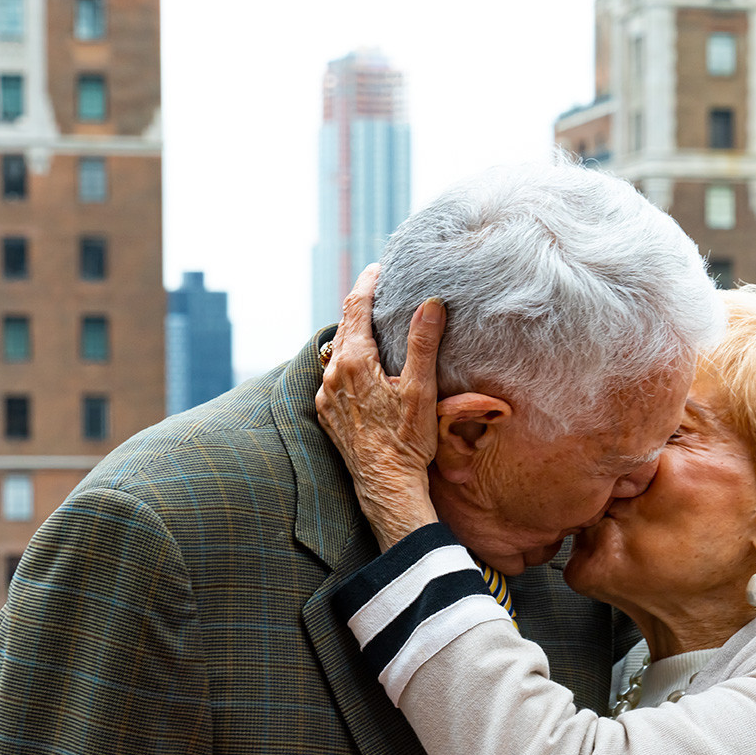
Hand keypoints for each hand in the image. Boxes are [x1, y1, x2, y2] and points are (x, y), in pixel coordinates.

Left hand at [315, 263, 446, 550]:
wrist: (386, 486)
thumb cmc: (407, 440)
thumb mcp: (420, 389)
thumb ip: (422, 343)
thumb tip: (430, 303)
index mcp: (354, 361)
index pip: (356, 307)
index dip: (368, 283)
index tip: (379, 268)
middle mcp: (332, 374)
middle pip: (345, 327)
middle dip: (361, 307)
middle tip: (380, 292)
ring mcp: (325, 394)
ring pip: (337, 352)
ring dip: (354, 337)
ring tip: (375, 329)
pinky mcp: (326, 412)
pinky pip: (334, 376)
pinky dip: (348, 364)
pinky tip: (366, 370)